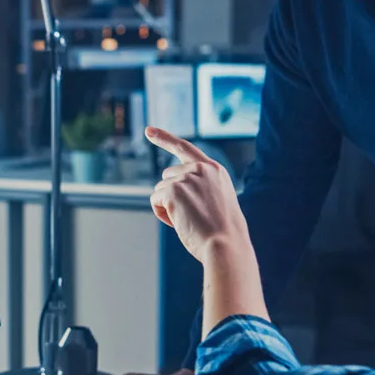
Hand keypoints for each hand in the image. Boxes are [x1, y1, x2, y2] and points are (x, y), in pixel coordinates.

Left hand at [145, 127, 250, 261]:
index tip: (148, 130)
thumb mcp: (218, 201)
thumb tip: (170, 192)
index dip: (164, 138)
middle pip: (168, 175)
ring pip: (161, 190)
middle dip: (172, 194)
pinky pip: (155, 200)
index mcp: (215, 170)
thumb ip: (200, 188)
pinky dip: (163, 214)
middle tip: (192, 216)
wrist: (225, 244)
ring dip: (168, 206)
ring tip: (190, 221)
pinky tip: (180, 222)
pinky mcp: (174, 190)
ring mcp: (187, 177)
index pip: (185, 148)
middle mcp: (201, 169)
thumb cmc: (223, 232)